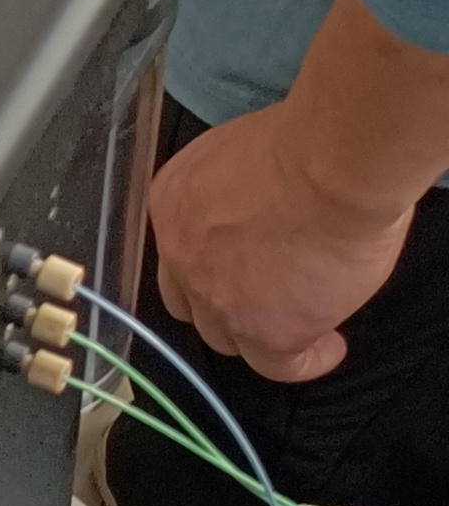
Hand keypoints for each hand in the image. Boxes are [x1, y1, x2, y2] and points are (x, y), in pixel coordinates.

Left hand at [146, 105, 414, 384]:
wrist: (331, 162)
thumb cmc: (303, 139)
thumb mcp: (240, 153)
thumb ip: (236, 190)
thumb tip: (262, 206)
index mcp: (173, 203)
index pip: (179, 250)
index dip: (211, 262)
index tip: (244, 263)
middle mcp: (182, 255)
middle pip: (192, 300)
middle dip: (226, 302)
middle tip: (269, 295)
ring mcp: (218, 299)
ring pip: (229, 338)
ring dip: (261, 332)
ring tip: (304, 321)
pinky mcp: (266, 330)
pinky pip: (279, 366)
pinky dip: (306, 361)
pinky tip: (327, 348)